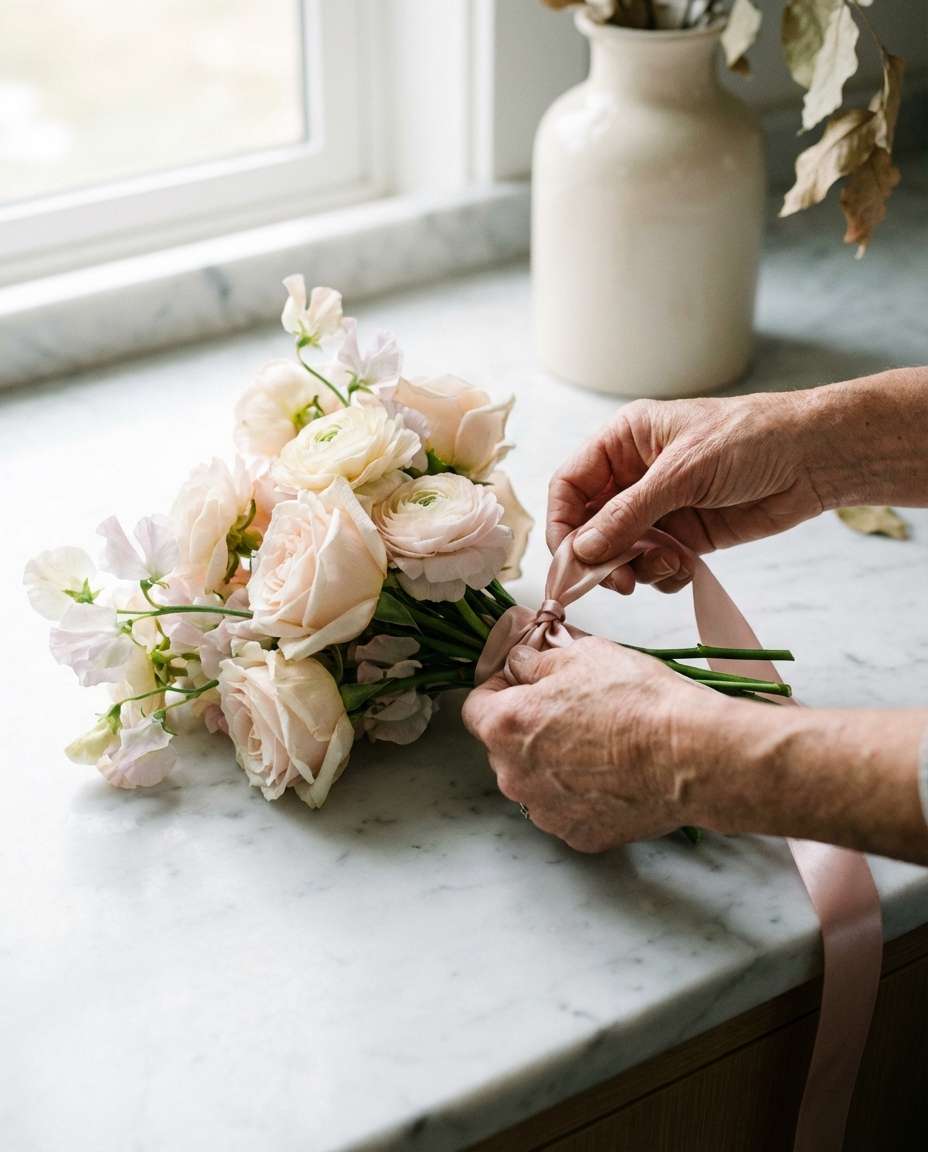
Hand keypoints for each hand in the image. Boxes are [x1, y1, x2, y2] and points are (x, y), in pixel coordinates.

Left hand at [461, 637, 714, 852]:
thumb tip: (522, 663)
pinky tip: (615, 775)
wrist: (691, 754)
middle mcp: (515, 777)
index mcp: (506, 727)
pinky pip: (568, 809)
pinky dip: (583, 794)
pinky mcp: (580, 836)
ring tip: (601, 743)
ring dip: (554, 763)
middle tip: (572, 707)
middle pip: (505, 747)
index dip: (500, 688)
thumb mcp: (582, 655)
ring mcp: (546, 813)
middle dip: (529, 727)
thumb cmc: (636, 700)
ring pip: (536, 781)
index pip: (476, 706)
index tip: (525, 680)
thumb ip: (537, 661)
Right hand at [547, 392, 824, 594]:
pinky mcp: (686, 537)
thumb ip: (629, 514)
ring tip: (668, 564)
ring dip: (636, 568)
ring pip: (620, 553)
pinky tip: (687, 566)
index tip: (570, 562)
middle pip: (589, 527)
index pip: (570, 487)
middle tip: (617, 583)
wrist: (815, 457)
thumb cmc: (750, 440)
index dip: (562, 525)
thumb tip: (582, 551)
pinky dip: (663, 575)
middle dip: (600, 557)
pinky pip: (654, 566)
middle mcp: (634, 476)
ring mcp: (659, 509)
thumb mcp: (683, 472)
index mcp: (624, 442)